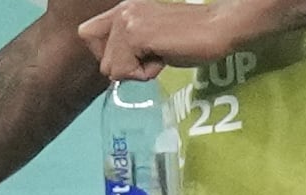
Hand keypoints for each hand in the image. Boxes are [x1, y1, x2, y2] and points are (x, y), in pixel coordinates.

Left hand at [78, 0, 243, 80]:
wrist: (218, 28)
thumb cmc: (190, 38)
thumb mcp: (148, 37)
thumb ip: (126, 43)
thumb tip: (109, 66)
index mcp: (123, 9)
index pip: (86, 34)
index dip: (106, 53)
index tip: (134, 54)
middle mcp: (121, 11)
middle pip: (101, 62)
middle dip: (127, 68)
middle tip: (154, 53)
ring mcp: (127, 21)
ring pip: (112, 70)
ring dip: (138, 70)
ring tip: (161, 53)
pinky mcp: (136, 35)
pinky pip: (126, 72)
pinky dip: (146, 73)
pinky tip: (164, 56)